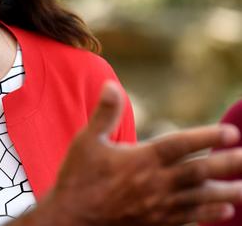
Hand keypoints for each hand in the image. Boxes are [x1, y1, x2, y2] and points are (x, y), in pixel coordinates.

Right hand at [15, 81, 241, 225]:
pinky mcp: (155, 223)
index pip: (178, 146)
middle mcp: (153, 184)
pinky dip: (209, 214)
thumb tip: (111, 85)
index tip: (232, 133)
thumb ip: (104, 113)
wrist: (71, 218)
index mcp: (138, 160)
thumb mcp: (86, 141)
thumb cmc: (78, 177)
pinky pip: (189, 218)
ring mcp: (157, 206)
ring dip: (226, 192)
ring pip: (199, 198)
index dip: (206, 138)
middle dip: (227, 165)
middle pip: (197, 173)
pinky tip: (226, 211)